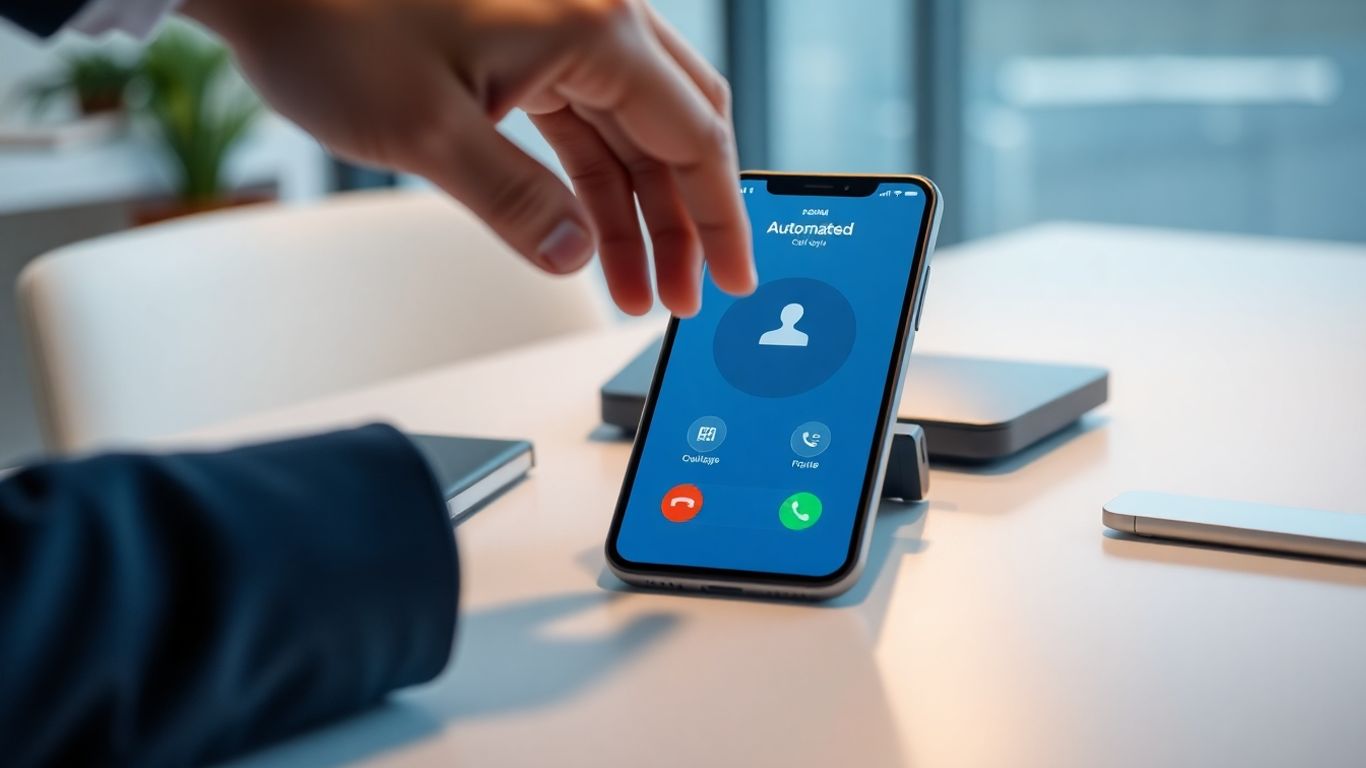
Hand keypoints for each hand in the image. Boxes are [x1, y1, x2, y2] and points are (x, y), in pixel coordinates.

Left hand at [182, 0, 755, 316]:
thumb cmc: (331, 19)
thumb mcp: (429, 132)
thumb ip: (517, 203)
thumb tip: (575, 258)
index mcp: (593, 24)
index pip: (694, 135)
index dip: (721, 218)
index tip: (736, 278)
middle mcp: (593, 17)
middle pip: (676, 131)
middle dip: (685, 222)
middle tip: (684, 298)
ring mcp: (560, 29)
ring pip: (630, 133)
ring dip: (636, 214)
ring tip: (634, 291)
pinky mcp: (525, 46)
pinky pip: (583, 124)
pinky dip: (591, 184)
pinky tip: (590, 240)